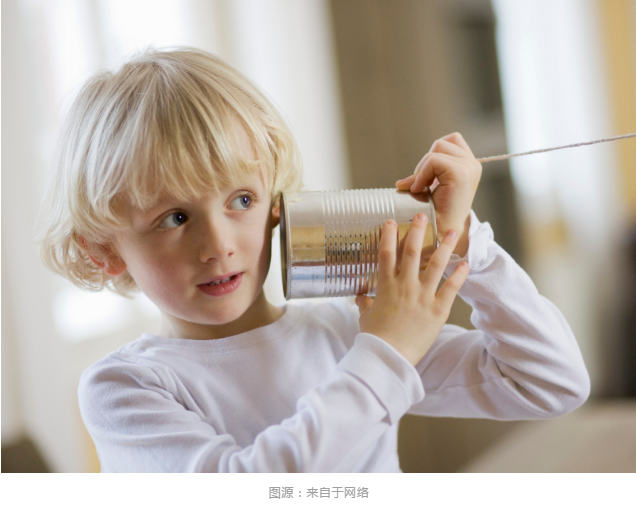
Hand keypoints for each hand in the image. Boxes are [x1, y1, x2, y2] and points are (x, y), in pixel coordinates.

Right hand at [356, 215, 469, 365]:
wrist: (388, 356)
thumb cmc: (374, 337)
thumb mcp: (366, 317)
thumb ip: (365, 303)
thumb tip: (361, 298)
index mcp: (386, 286)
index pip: (386, 254)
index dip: (388, 236)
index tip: (390, 221)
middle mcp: (405, 286)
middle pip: (411, 252)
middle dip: (417, 231)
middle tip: (422, 214)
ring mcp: (423, 296)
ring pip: (435, 264)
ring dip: (444, 245)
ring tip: (452, 230)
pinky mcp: (438, 310)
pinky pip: (451, 288)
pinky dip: (459, 275)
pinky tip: (465, 263)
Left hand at [395, 132, 481, 256]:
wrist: (442, 231)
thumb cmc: (437, 213)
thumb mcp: (432, 188)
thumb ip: (424, 175)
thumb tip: (401, 183)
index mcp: (470, 165)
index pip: (452, 139)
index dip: (434, 154)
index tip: (429, 178)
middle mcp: (473, 164)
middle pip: (441, 143)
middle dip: (426, 162)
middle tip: (423, 184)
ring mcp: (468, 168)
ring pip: (436, 150)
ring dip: (423, 169)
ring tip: (422, 188)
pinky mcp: (459, 173)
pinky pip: (432, 160)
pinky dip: (422, 174)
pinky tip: (421, 189)